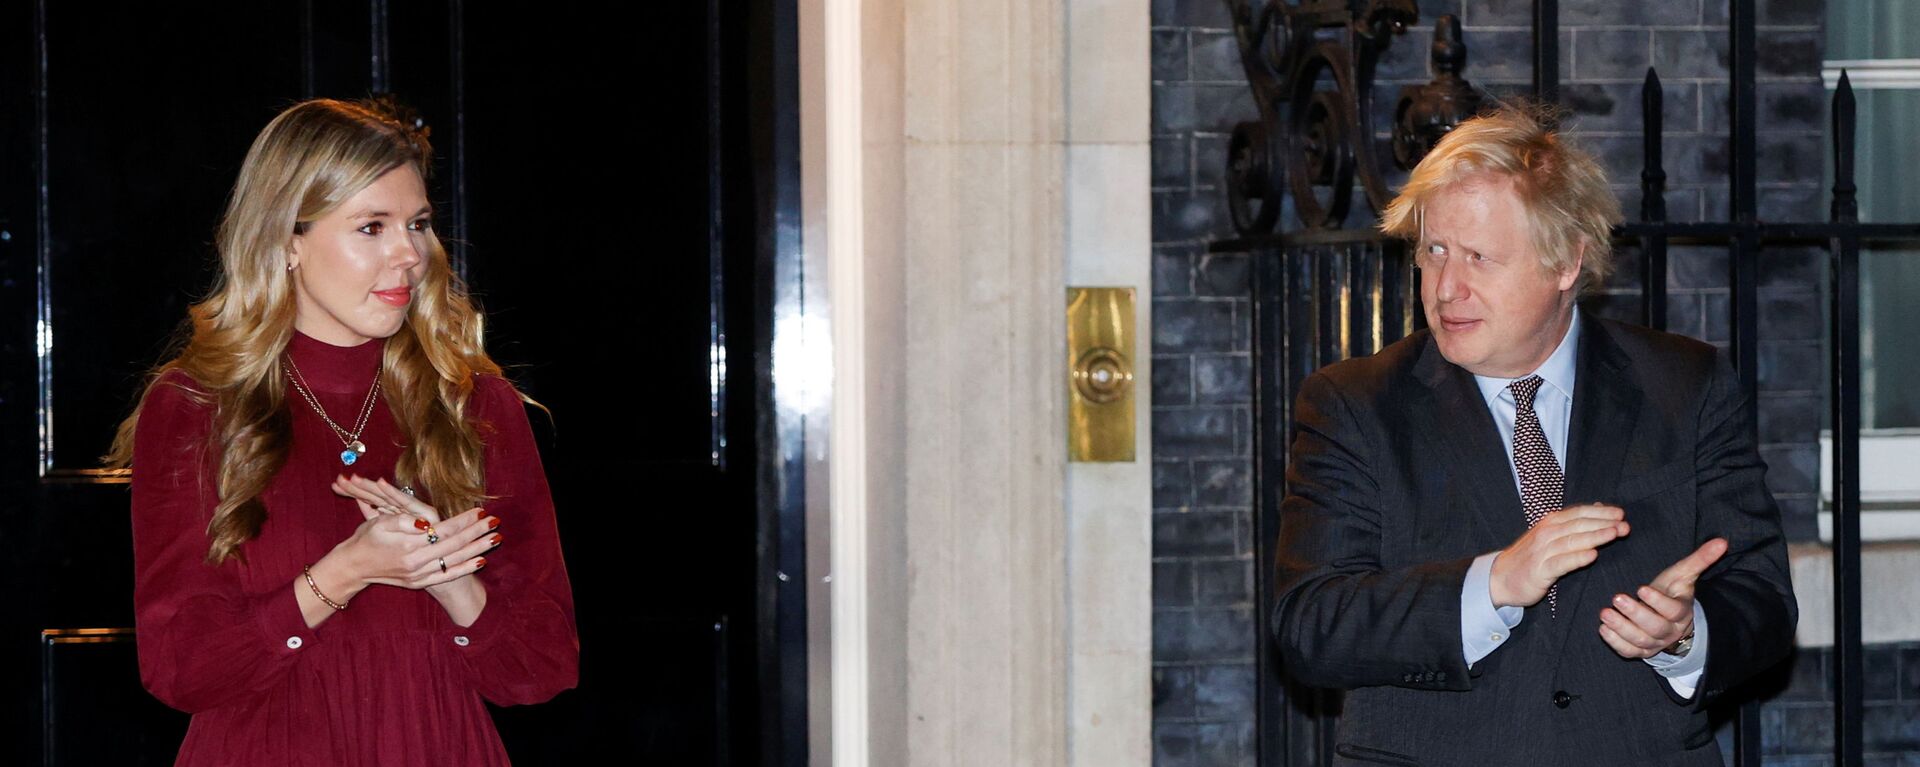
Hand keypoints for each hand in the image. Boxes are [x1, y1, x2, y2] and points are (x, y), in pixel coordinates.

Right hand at [328, 475, 499, 590]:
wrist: (353, 566)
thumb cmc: (366, 538)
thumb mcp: (379, 522)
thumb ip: (404, 521)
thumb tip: (426, 522)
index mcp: (407, 545)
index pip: (444, 531)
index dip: (464, 521)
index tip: (480, 511)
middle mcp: (416, 562)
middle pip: (454, 545)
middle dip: (477, 533)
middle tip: (496, 522)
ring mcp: (418, 575)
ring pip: (454, 561)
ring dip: (477, 549)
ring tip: (495, 538)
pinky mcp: (418, 583)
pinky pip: (447, 576)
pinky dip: (465, 569)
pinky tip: (481, 561)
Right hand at [1489, 504, 1629, 607]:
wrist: (1500, 578)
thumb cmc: (1530, 557)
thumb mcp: (1549, 535)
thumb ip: (1573, 523)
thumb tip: (1600, 508)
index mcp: (1550, 523)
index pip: (1578, 513)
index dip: (1600, 512)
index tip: (1620, 514)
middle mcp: (1546, 533)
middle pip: (1578, 525)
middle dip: (1603, 524)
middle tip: (1625, 525)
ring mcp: (1542, 551)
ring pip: (1572, 541)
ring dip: (1595, 536)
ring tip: (1614, 534)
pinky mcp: (1540, 571)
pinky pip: (1561, 563)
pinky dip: (1577, 558)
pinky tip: (1592, 555)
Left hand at [1598, 538, 1726, 658]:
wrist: (1669, 617)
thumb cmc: (1673, 591)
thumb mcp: (1684, 574)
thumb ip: (1700, 559)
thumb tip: (1722, 541)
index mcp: (1682, 611)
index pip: (1672, 610)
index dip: (1657, 601)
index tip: (1641, 588)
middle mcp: (1670, 630)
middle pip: (1655, 627)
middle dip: (1635, 614)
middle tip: (1617, 598)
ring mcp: (1655, 643)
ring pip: (1640, 641)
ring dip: (1621, 628)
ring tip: (1604, 613)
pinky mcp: (1641, 651)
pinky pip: (1629, 652)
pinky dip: (1615, 642)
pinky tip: (1603, 629)